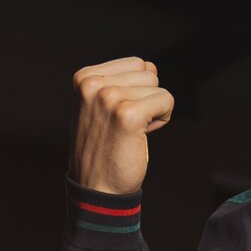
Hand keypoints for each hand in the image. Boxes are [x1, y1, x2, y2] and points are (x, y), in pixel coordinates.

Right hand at [71, 56, 175, 196]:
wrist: (97, 187)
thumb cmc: (104, 148)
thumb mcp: (103, 106)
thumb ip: (124, 82)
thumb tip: (151, 66)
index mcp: (84, 78)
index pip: (134, 64)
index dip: (136, 91)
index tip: (119, 115)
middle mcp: (93, 84)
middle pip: (147, 73)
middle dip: (146, 99)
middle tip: (125, 127)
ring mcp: (108, 97)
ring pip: (157, 86)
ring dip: (153, 110)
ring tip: (131, 132)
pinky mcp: (127, 114)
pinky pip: (166, 100)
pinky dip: (163, 118)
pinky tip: (143, 134)